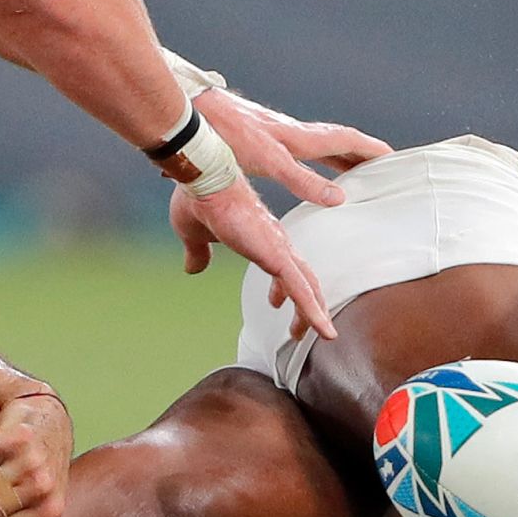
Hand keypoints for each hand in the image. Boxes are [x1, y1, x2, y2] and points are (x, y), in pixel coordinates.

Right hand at [169, 178, 334, 339]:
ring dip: (315, 314)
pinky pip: (301, 290)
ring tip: (324, 335)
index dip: (284, 288)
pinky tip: (324, 331)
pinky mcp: (276, 255)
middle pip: (303, 280)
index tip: (276, 303)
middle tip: (302, 329)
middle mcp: (277, 243)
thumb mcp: (194, 236)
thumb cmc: (199, 199)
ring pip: (307, 288)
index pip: (283, 267)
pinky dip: (314, 312)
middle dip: (306, 306)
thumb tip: (193, 268)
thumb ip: (198, 252)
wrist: (202, 180)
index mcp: (262, 237)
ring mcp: (279, 250)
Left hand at [194, 87, 391, 200]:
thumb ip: (304, 180)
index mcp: (299, 138)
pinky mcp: (260, 137)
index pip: (346, 141)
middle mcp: (293, 132)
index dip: (371, 149)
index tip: (394, 158)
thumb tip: (338, 198)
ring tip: (352, 169)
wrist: (191, 113)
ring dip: (339, 155)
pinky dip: (313, 157)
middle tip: (382, 165)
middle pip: (338, 141)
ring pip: (319, 143)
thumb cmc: (226, 135)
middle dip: (362, 153)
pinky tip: (304, 163)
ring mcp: (277, 133)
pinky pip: (299, 148)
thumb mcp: (270, 161)